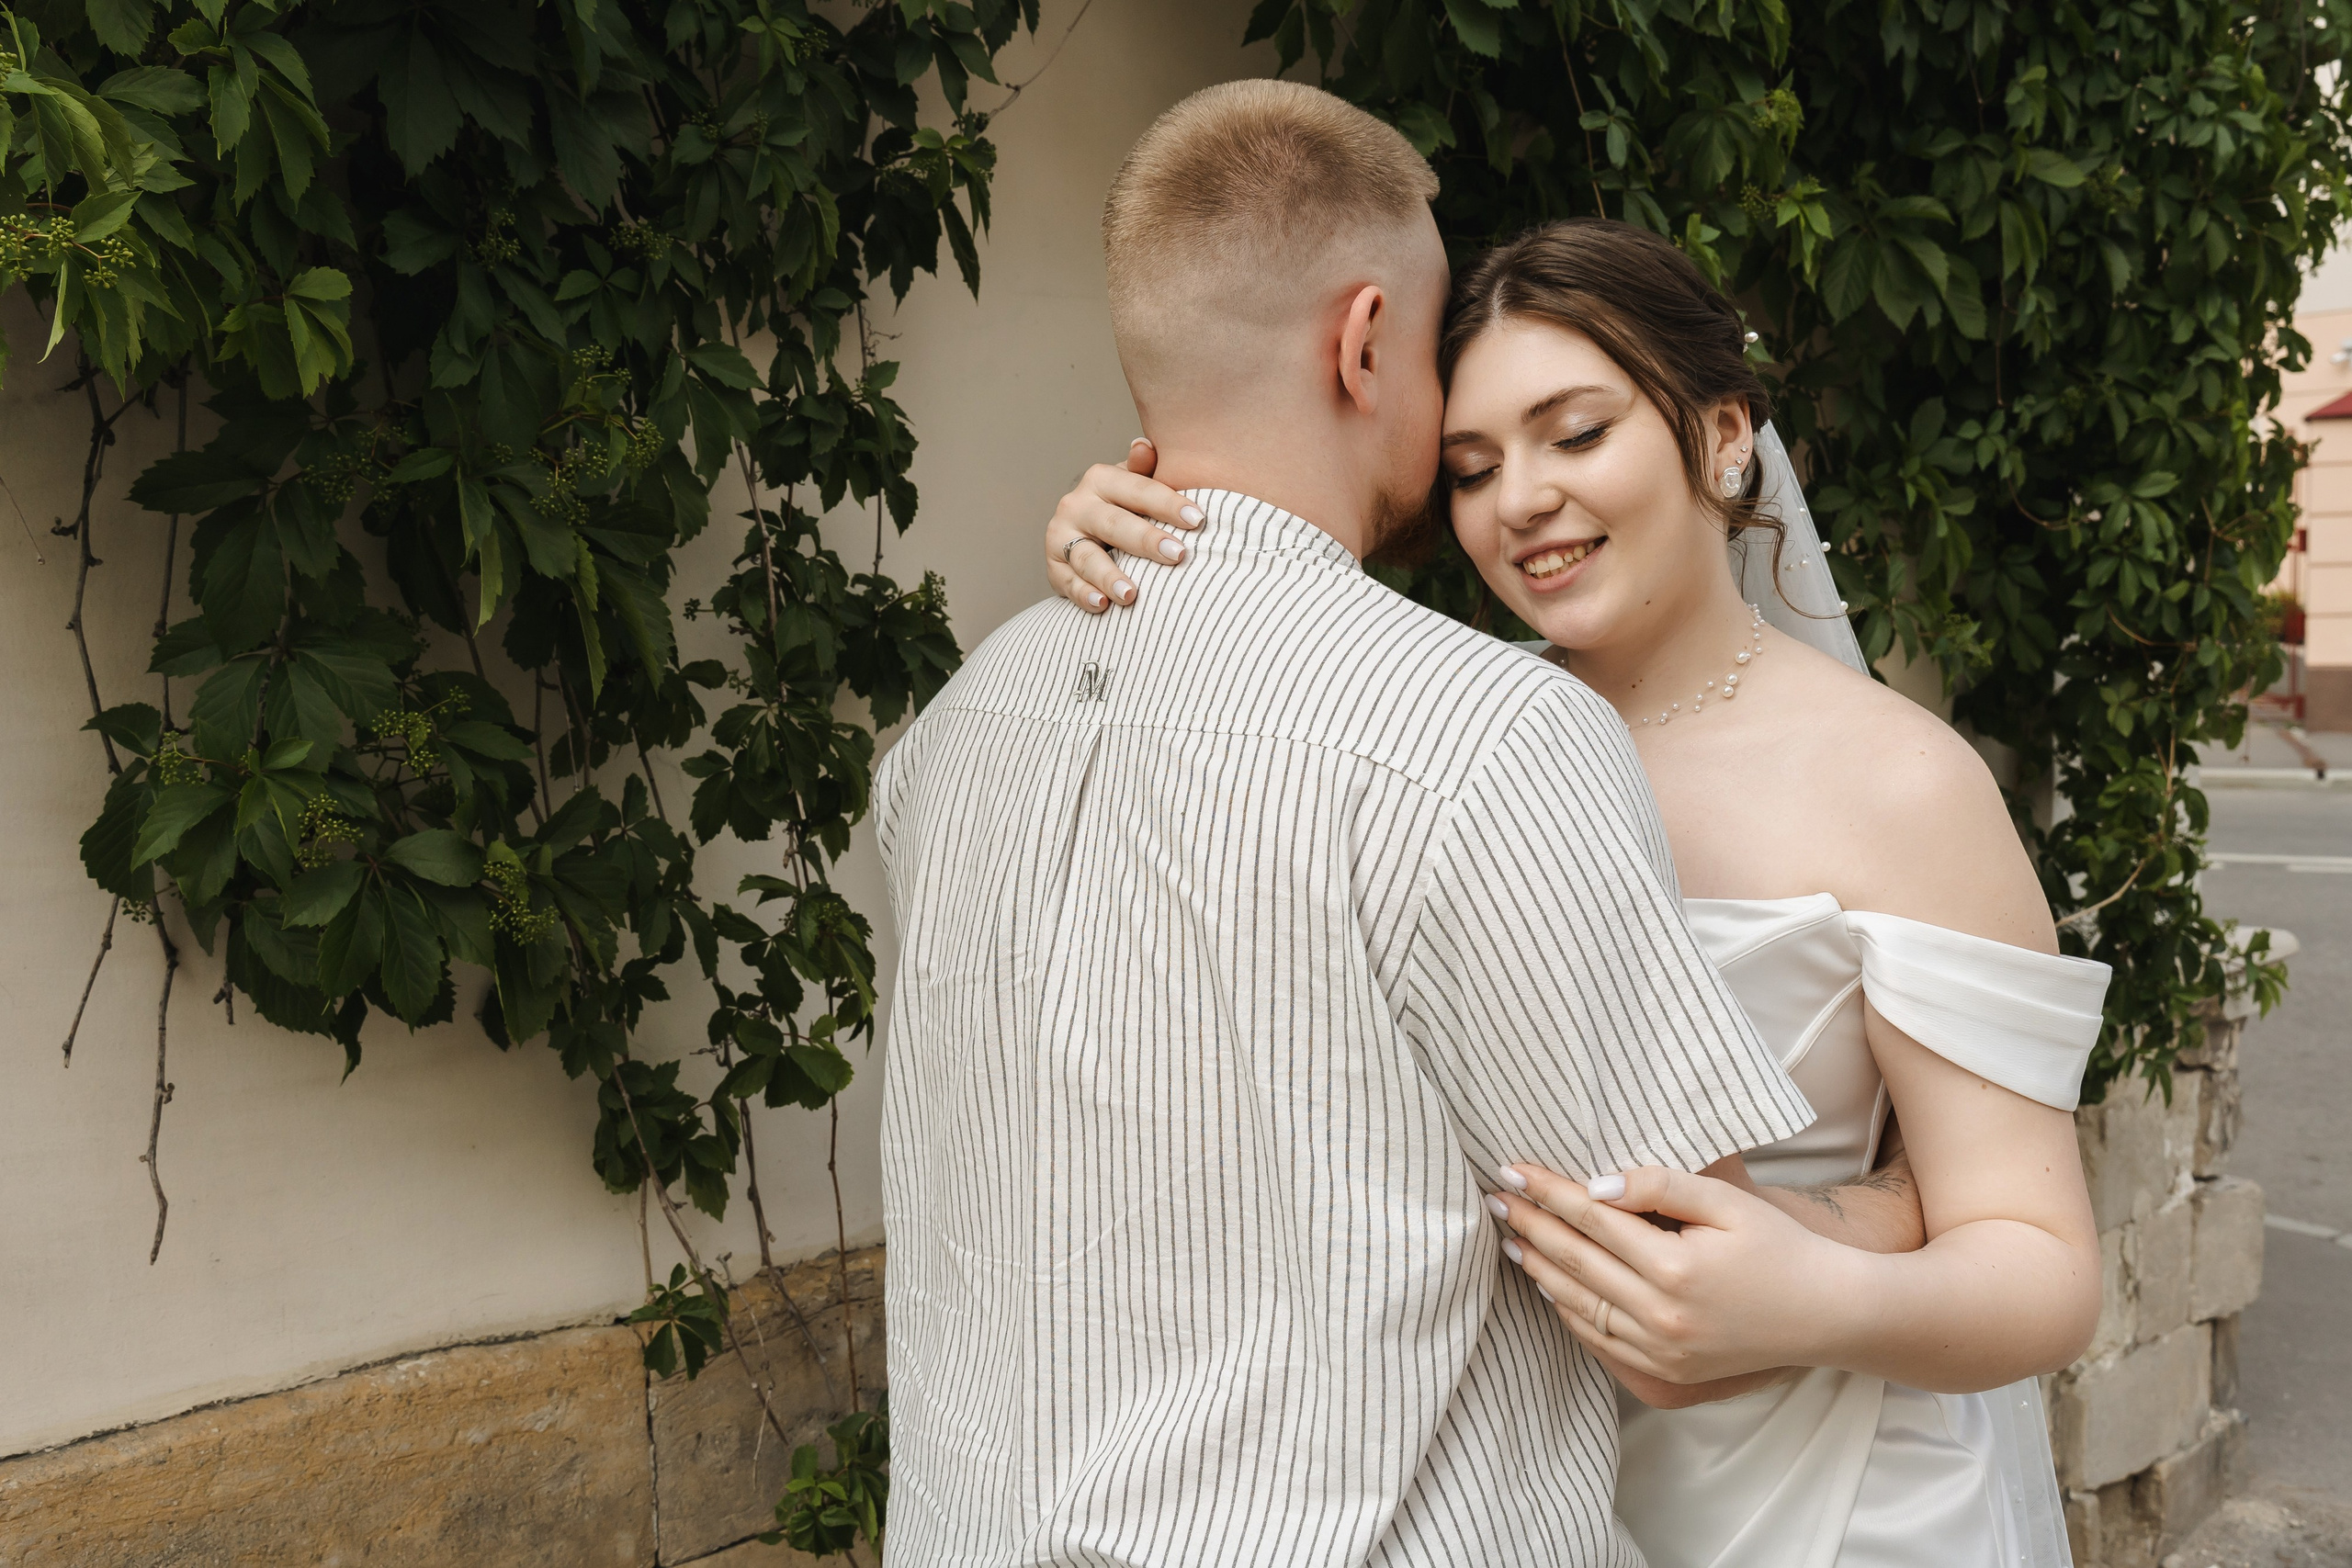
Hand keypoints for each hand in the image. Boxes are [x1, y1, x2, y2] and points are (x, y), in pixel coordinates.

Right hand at [1046, 437, 1201, 611]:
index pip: (1138, 490)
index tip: (1198, 519)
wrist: (1087, 532)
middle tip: (1178, 555)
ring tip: (1132, 594)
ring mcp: (1061, 537)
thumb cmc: (1126, 507)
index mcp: (1101, 480)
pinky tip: (1102, 606)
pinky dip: (1084, 595)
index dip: (1168, 504)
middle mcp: (1076, 505)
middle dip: (1146, 540)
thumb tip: (1145, 446)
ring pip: (1087, 557)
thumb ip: (1145, 470)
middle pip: (1114, 524)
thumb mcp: (1136, 486)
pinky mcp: (1054, 568)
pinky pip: (1068, 583)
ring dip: (1109, 576)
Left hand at [1489, 1164, 1867, 1387]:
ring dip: (1540, 1270)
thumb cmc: (1781, 1248)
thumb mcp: (1728, 1202)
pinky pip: (1601, 1340)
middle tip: (1496, 1198)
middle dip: (1531, 1226)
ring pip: (1579, 1305)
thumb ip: (1662, 1186)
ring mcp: (1662, 1350)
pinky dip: (1569, 1311)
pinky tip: (1551, 1285)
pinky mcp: (1667, 1372)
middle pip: (1576, 1262)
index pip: (1591, 1219)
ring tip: (1513, 1238)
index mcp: (1675, 1268)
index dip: (1548, 1192)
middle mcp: (1662, 1316)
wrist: (1828, 1314)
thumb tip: (1598, 1185)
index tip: (1512, 1169)